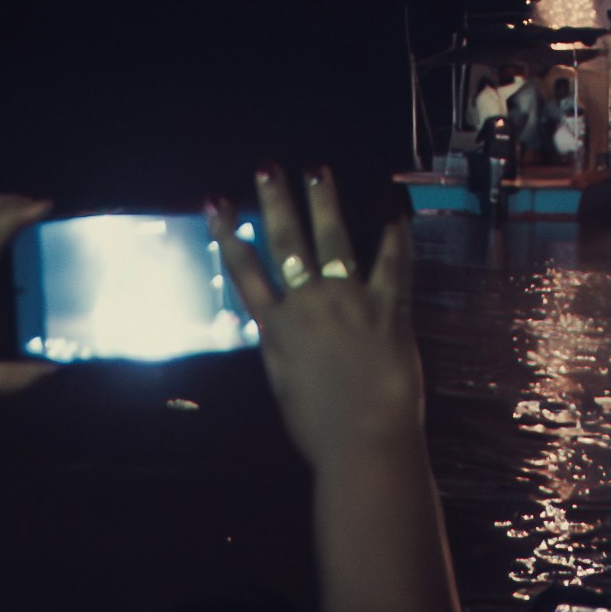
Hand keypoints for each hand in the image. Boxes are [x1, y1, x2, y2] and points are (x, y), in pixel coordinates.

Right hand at [215, 166, 424, 474]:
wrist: (365, 443)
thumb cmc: (319, 429)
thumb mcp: (285, 386)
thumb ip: (280, 347)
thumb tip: (273, 321)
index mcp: (279, 329)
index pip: (246, 273)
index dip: (228, 235)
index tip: (215, 202)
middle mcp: (310, 305)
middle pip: (288, 244)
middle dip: (275, 202)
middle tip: (267, 167)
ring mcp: (351, 300)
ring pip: (335, 239)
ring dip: (324, 202)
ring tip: (317, 171)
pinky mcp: (388, 306)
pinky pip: (392, 262)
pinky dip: (394, 235)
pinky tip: (394, 209)